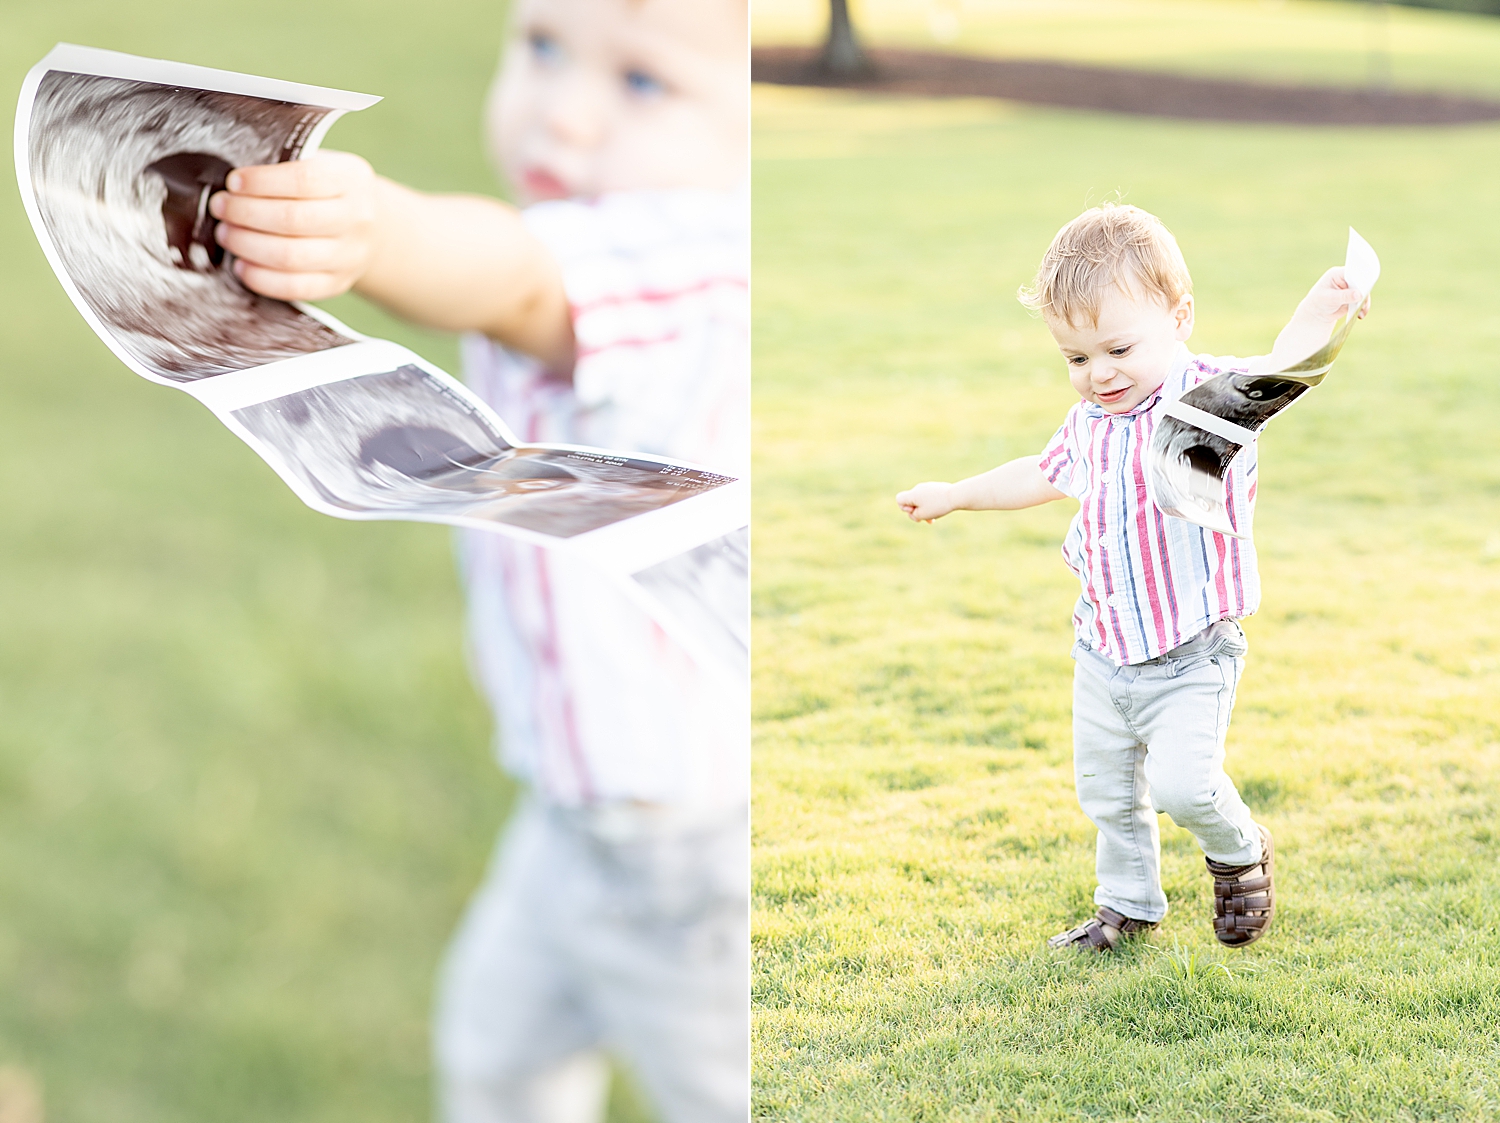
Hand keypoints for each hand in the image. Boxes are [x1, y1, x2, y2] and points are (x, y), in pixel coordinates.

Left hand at [210, 151, 379, 301]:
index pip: (303, 180)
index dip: (261, 182)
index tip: (232, 182)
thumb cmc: (329, 191)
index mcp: (350, 180)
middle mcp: (356, 219)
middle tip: (220, 208)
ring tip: (225, 234)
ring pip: (290, 256)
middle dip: (245, 213)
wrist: (373, 228)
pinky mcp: (337, 283)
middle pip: (293, 220)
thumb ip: (284, 168)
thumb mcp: (320, 165)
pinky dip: (260, 278)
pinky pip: (294, 287)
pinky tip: (241, 265)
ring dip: (246, 245)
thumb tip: (232, 184)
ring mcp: (350, 256)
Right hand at [897, 481, 954, 522]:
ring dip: (925, 510)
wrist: (955, 496)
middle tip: (927, 519)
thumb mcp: (922, 515)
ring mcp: (927, 487)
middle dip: (916, 512)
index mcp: (912, 494)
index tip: (914, 511)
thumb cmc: (937, 506)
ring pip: (921, 501)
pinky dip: (931, 505)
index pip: (899, 499)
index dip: (904, 508)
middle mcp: (918, 488)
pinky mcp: (935, 487)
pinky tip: (939, 510)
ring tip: (934, 517)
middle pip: (911, 502)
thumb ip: (913, 514)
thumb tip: (914, 509)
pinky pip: (929, 498)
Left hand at [1300, 266, 1372, 324]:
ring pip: (1364, 291)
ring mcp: (1351, 288)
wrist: (1317, 313)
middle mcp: (1346, 279)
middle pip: (1361, 281)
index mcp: (1337, 274)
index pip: (1353, 272)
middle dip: (1364, 291)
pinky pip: (1363, 300)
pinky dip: (1363, 307)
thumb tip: (1359, 294)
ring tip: (1362, 309)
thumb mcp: (1329, 298)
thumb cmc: (1318, 302)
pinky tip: (1361, 314)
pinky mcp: (1354, 296)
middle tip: (1364, 300)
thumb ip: (1344, 296)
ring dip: (1364, 301)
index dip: (1360, 277)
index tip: (1364, 286)